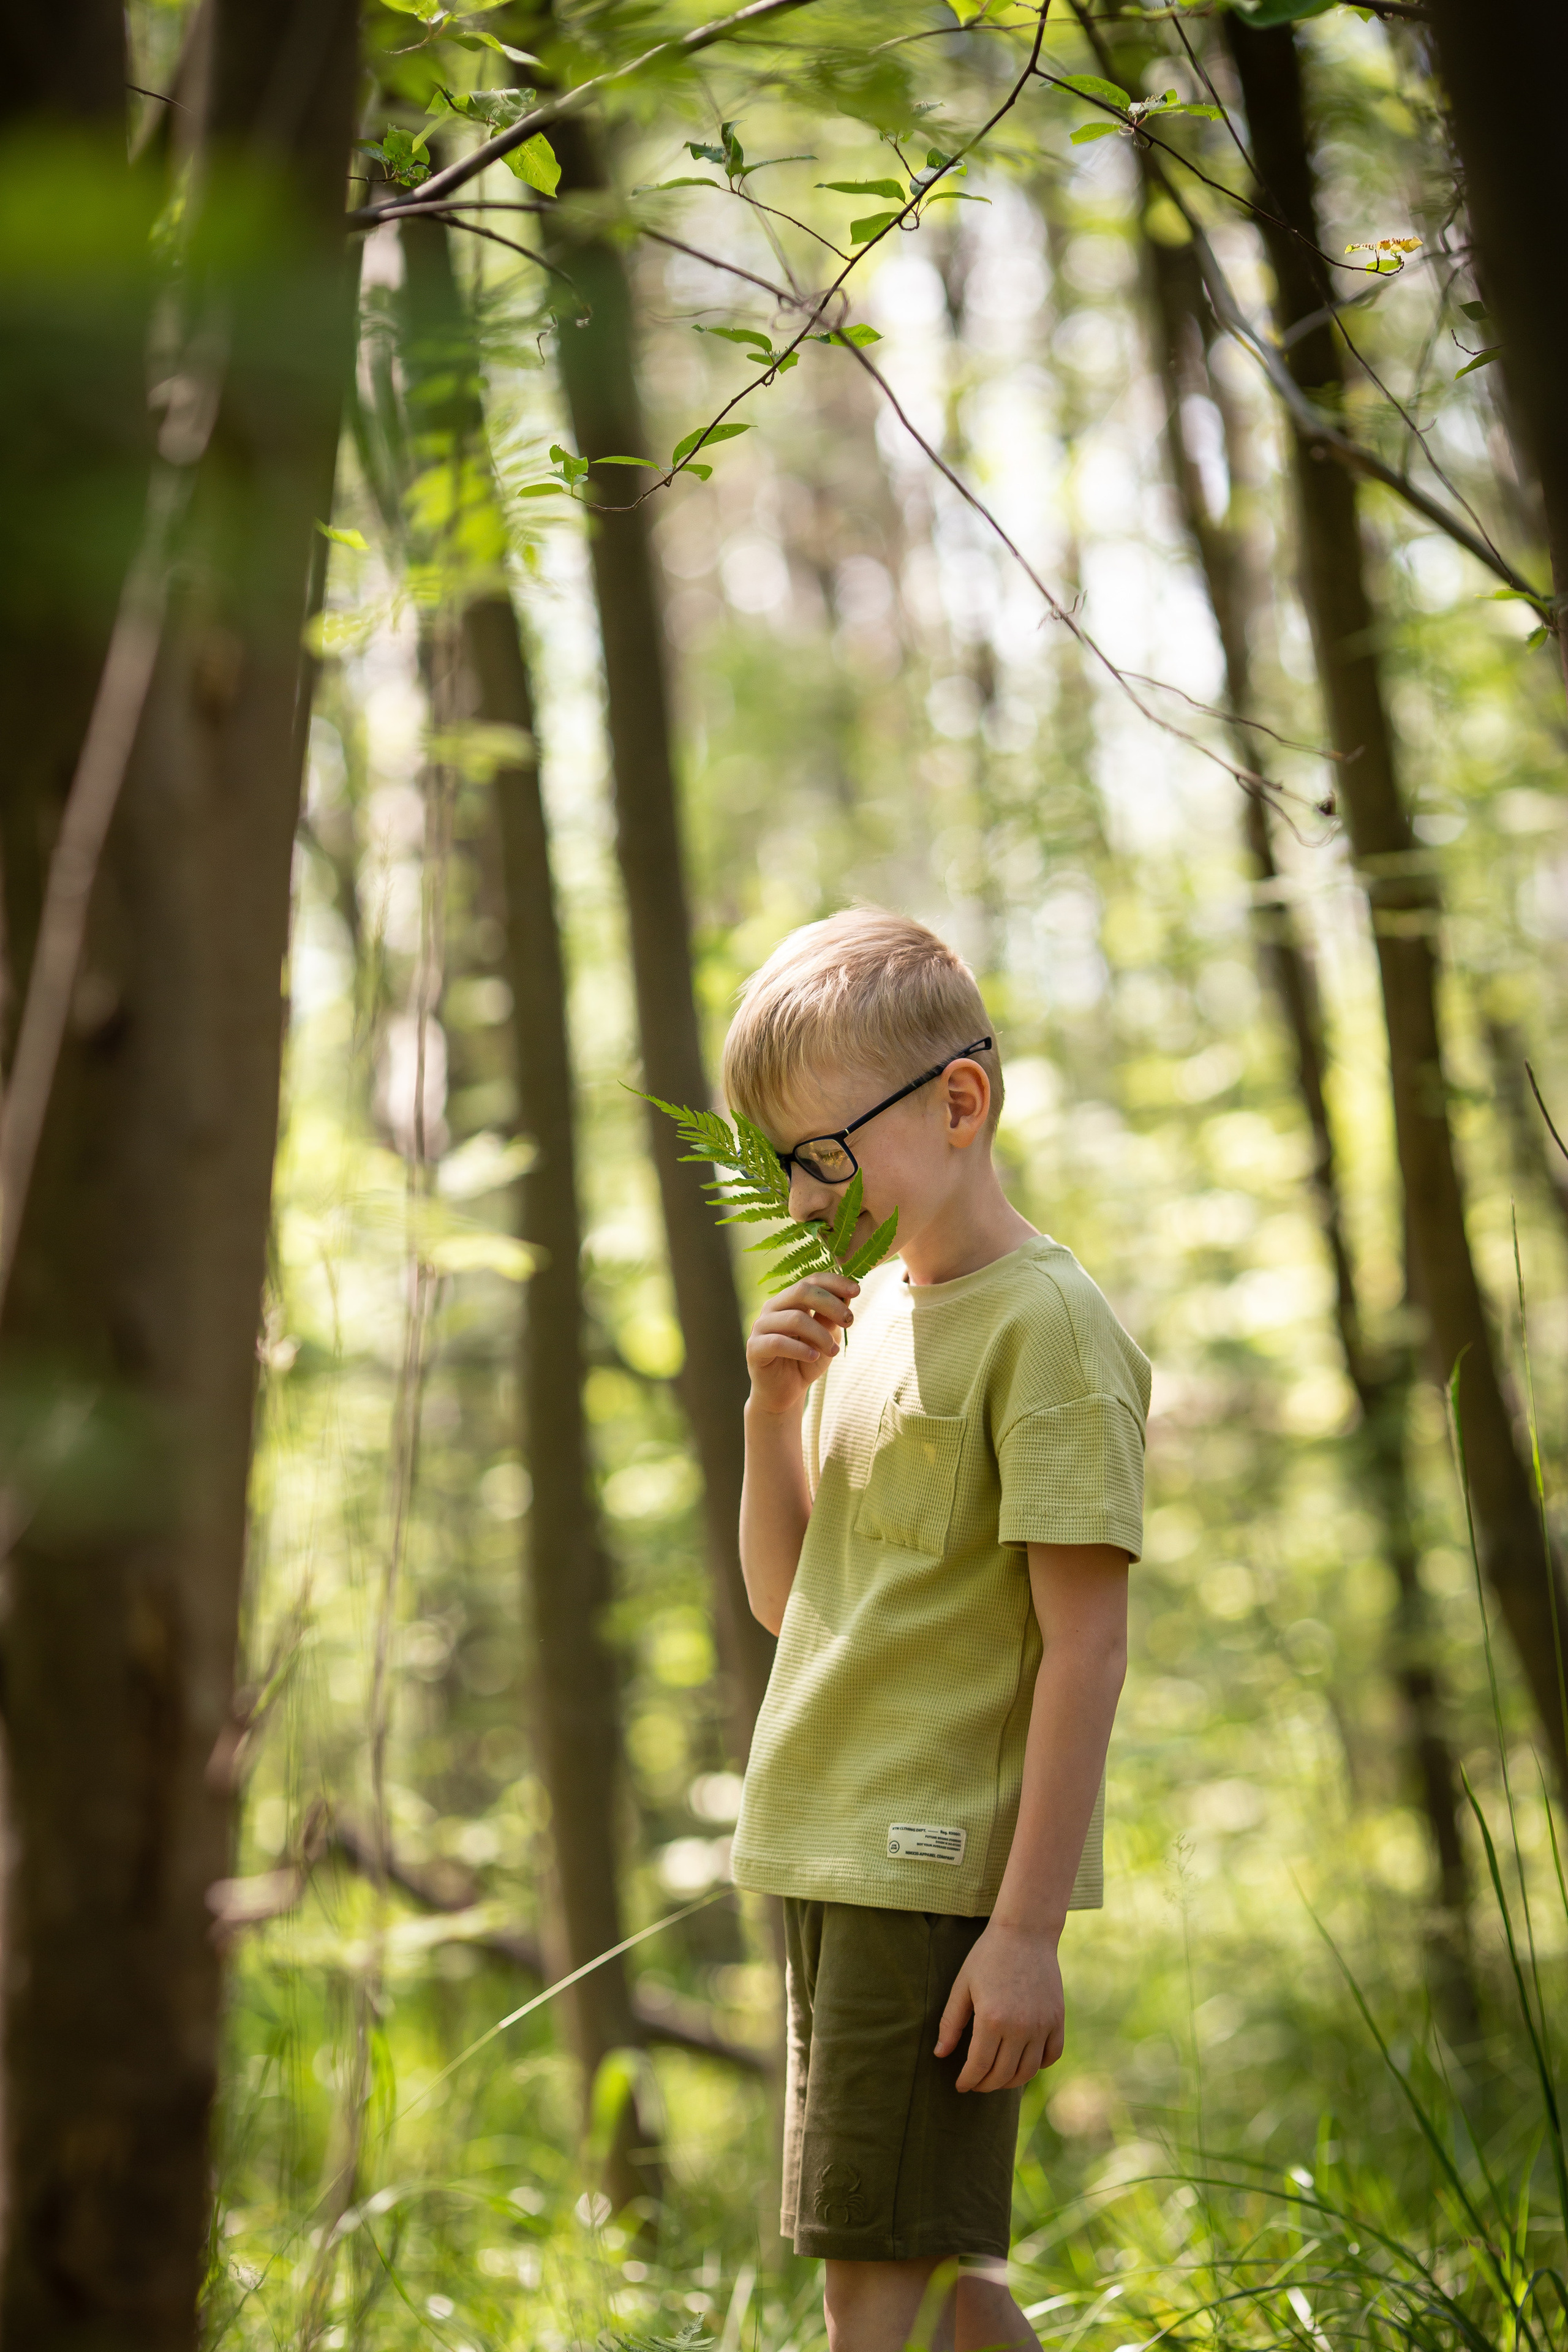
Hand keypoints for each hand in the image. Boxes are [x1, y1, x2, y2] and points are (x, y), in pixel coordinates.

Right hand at [745, 1272, 858, 1415]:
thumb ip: (831, 1317)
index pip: (811, 1280)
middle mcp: (773, 1307)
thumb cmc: (806, 1360)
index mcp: (789, 1300)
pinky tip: (814, 1357)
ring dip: (821, 1334)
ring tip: (834, 1351)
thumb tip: (847, 1294)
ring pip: (795, 1318)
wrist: (786, 1392)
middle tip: (849, 1321)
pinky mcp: (754, 1348)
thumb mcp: (826, 1337)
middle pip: (802, 1291)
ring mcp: (761, 1326)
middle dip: (831, 1304)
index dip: (835, 1282)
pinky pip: (778, 1342)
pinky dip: (801, 1349)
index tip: (858, 1290)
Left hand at [935, 1919, 1064, 2092]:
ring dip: (1011, 2081)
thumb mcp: (963, 1986)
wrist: (1025, 1933)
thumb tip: (940, 2055)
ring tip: (997, 2077)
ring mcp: (1042, 2025)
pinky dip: (1038, 2065)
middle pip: (1003, 2075)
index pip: (979, 2066)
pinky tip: (1024, 2062)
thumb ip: (951, 2023)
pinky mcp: (1057, 2019)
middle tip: (976, 2083)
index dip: (968, 2081)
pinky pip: (1051, 2055)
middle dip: (986, 2085)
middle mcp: (1020, 2028)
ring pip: (1028, 2071)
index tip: (961, 2085)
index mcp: (992, 2020)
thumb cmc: (988, 1956)